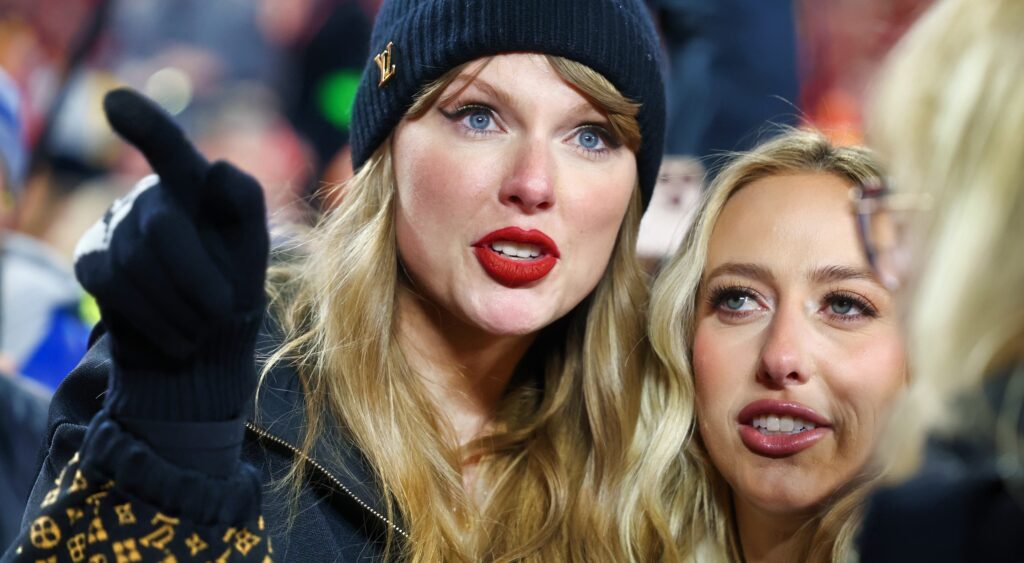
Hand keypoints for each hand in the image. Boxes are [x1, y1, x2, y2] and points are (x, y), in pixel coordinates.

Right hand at [75, 88, 268, 420]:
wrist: (207, 342)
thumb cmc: (234, 284)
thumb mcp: (251, 245)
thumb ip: (246, 204)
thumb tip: (218, 169)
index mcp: (192, 180)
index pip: (168, 146)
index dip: (145, 124)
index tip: (114, 102)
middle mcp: (148, 193)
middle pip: (164, 228)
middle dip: (199, 278)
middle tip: (220, 310)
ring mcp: (113, 224)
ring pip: (136, 263)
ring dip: (179, 305)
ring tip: (201, 325)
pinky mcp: (90, 260)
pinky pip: (113, 286)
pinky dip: (154, 317)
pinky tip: (177, 334)